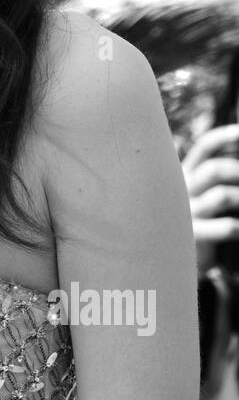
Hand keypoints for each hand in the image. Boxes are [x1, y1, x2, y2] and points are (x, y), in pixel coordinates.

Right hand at [181, 124, 238, 275]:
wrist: (167, 262)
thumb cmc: (190, 223)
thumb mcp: (194, 196)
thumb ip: (206, 179)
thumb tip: (233, 162)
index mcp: (184, 175)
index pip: (204, 148)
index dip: (224, 137)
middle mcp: (182, 190)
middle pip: (214, 169)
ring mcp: (187, 213)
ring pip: (222, 196)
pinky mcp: (193, 236)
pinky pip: (226, 226)